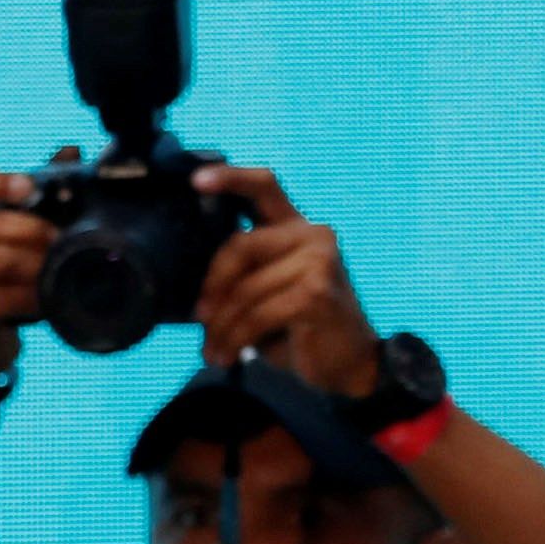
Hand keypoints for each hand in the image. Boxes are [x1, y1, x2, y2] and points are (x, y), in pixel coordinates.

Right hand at [0, 165, 51, 374]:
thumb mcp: (0, 236)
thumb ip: (26, 196)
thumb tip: (69, 151)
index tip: (28, 188)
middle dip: (33, 229)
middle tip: (61, 238)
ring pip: (1, 259)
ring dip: (38, 264)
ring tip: (59, 268)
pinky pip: (4, 296)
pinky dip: (32, 296)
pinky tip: (46, 298)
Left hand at [188, 165, 377, 395]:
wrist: (349, 365)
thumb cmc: (302, 329)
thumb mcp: (270, 293)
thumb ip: (245, 275)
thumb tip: (197, 291)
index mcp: (298, 228)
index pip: (264, 186)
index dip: (230, 178)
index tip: (195, 180)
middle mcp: (313, 235)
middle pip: (241, 245)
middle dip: (213, 286)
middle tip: (200, 319)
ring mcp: (319, 262)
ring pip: (246, 289)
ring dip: (222, 326)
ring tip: (212, 351)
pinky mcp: (317, 294)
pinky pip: (258, 314)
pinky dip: (236, 339)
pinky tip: (227, 356)